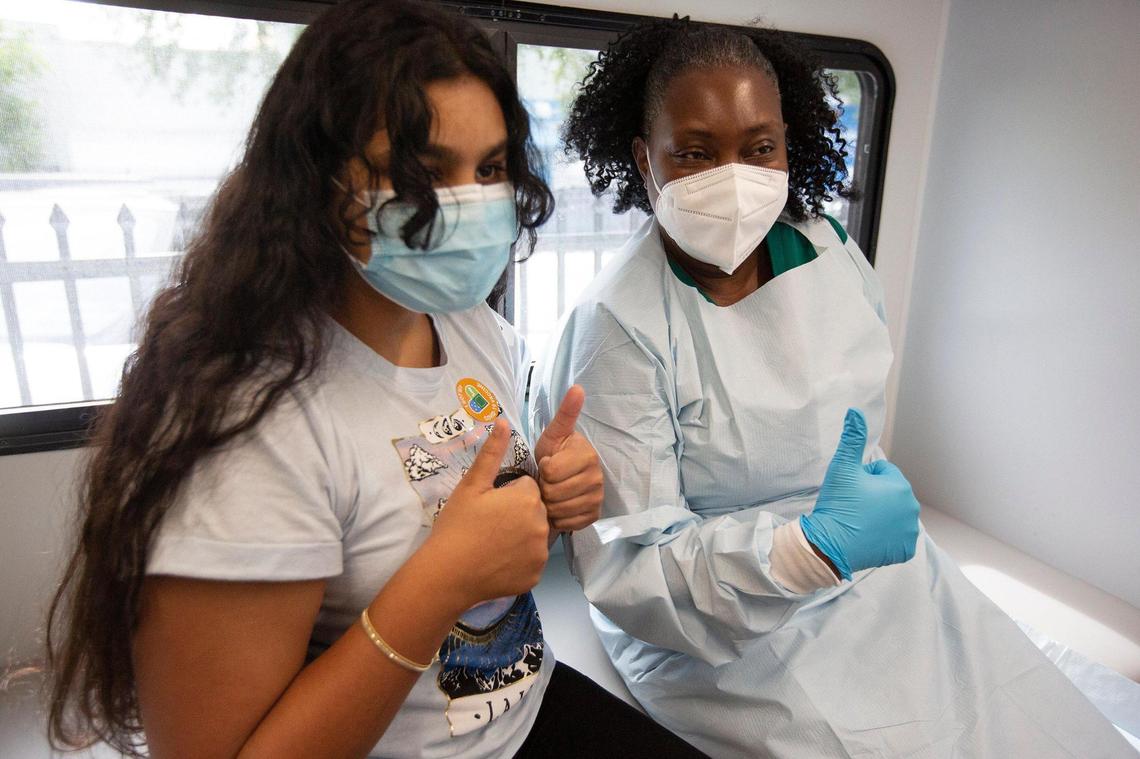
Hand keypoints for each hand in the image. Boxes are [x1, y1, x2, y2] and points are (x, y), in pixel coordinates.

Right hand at [424, 420, 548, 606]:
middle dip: (518, 514)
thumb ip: (492, 453)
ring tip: (492, 543)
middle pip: (535, 511)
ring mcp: (541, 553)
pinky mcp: (536, 575)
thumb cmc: (457, 525)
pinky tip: (498, 561)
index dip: (507, 495)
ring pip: (536, 535)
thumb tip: (504, 421)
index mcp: (528, 499)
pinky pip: (532, 560)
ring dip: (521, 536)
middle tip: (489, 524)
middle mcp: (543, 524)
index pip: (527, 488)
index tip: (489, 506)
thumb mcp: (471, 486)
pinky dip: (520, 560)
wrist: (447, 573)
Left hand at [534, 385, 603, 532]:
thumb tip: (577, 387)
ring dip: (549, 504)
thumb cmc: (553, 453)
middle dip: (544, 487)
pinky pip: (568, 523)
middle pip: (554, 492)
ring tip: (551, 493)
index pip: (551, 471)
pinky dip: (558, 517)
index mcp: (588, 455)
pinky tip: (558, 506)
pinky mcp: (594, 516)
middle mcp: (598, 478)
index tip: (546, 463)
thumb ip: (565, 413)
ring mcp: (598, 498)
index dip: (543, 468)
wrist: (559, 479)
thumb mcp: (554, 433)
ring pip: (559, 509)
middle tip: (547, 481)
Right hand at [799, 408, 919, 579]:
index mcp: (901, 486)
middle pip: (889, 494)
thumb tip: (855, 411)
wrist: (830, 545)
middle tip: (853, 506)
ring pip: (893, 514)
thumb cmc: (838, 504)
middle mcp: (912, 509)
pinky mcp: (905, 551)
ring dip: (880, 515)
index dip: (863, 478)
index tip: (851, 491)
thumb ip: (852, 438)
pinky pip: (896, 537)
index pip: (882, 472)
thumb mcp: (842, 467)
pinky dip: (885, 536)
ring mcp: (910, 532)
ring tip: (858, 522)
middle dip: (874, 496)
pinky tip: (868, 537)